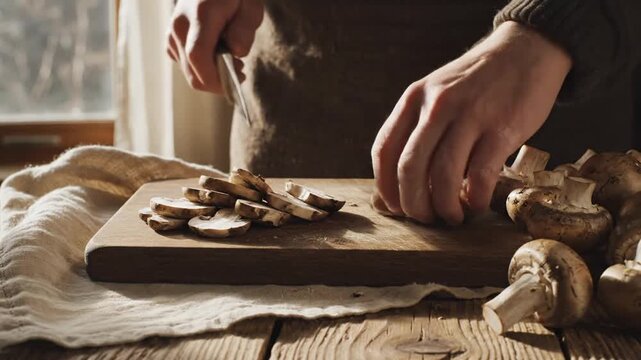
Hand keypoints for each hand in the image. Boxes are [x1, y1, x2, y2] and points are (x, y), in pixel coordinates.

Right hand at [167, 0, 263, 91]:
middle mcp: (180, 25)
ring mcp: (172, 32)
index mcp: (200, 15)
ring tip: (232, 60)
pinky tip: (217, 57)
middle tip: (240, 70)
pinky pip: (184, 64)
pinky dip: (201, 69)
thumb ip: (244, 30)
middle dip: (217, 81)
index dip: (216, 77)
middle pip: (192, 71)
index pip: (198, 56)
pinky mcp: (171, 38)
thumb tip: (237, 53)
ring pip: (188, 71)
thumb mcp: (250, 6)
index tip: (239, 78)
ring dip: (211, 75)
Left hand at [371, 21, 571, 224]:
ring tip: (452, 216)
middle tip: (425, 218)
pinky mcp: (502, 128)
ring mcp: (469, 116)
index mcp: (414, 99)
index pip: (384, 151)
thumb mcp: (437, 94)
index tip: (396, 206)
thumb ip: (418, 129)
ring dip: (444, 208)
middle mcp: (436, 106)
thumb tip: (402, 183)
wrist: (525, 51)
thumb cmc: (477, 83)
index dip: (386, 187)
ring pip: (443, 177)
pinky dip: (474, 200)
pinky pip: (480, 177)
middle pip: (409, 168)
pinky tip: (475, 204)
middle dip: (413, 204)